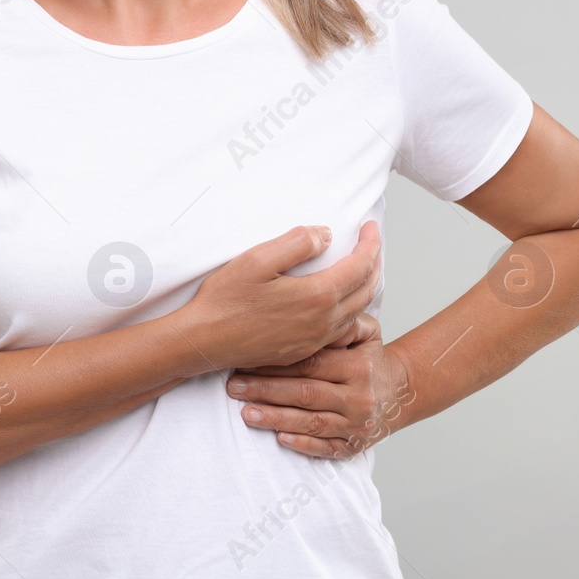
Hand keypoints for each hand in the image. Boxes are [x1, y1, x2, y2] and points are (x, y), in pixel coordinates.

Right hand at [184, 221, 382, 371]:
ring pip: (356, 312)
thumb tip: (325, 235)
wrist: (204, 341)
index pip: (360, 266)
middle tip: (371, 244)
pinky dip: (350, 308)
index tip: (370, 227)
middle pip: (366, 290)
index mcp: (317, 297)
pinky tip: (339, 301)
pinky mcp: (302, 350)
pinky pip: (340, 329)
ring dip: (365, 287)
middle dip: (374, 263)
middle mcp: (323, 322)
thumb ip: (297, 243)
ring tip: (361, 269)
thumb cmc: (225, 300)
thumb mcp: (258, 259)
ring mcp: (314, 340)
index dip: (370, 244)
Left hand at [224, 312, 414, 458]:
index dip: (276, 363)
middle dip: (266, 390)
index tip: (246, 360)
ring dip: (276, 419)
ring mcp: (356, 424)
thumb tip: (319, 317)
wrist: (402, 393)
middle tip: (234, 387)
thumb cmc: (372, 359)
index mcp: (358, 367)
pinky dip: (304, 445)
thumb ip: (344, 323)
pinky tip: (280, 438)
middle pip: (305, 393)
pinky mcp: (354, 445)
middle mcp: (358, 397)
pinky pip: (327, 448)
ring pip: (312, 422)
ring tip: (246, 414)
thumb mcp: (368, 333)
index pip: (310, 364)